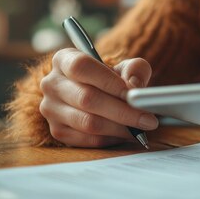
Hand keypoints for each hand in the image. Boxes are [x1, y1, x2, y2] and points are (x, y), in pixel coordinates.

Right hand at [39, 48, 158, 146]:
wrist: (94, 96)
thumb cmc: (110, 80)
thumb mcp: (125, 67)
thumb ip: (135, 70)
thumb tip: (135, 87)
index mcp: (64, 59)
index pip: (82, 67)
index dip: (110, 82)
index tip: (135, 94)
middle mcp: (51, 83)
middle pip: (86, 98)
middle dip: (122, 111)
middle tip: (148, 119)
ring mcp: (51, 109)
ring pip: (87, 122)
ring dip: (119, 128)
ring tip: (140, 129)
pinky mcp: (58, 131)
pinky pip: (87, 139)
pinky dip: (111, 139)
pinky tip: (125, 134)